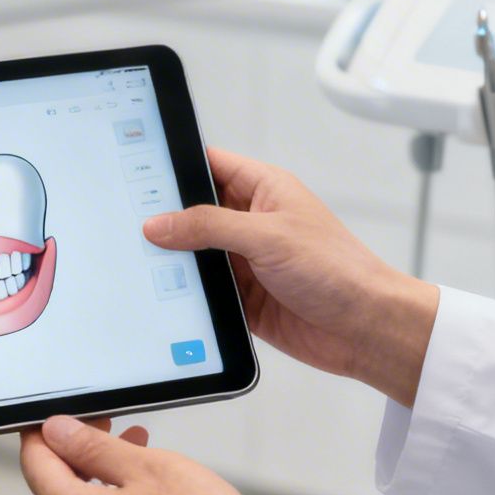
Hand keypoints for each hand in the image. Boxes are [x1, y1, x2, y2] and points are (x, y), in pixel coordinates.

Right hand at [146, 148, 438, 405]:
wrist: (366, 329)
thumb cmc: (339, 270)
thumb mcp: (268, 236)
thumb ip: (209, 226)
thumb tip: (160, 223)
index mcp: (264, 190)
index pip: (209, 165)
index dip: (176, 166)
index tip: (138, 172)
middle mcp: (252, 222)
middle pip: (193, 212)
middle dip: (165, 219)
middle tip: (128, 222)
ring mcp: (247, 261)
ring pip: (194, 254)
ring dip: (174, 261)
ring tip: (138, 261)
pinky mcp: (244, 298)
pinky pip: (204, 292)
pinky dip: (187, 296)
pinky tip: (165, 296)